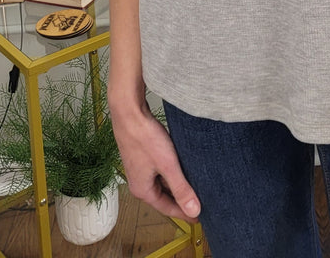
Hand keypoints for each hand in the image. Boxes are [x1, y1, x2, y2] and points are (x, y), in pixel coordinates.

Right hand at [113, 98, 200, 220]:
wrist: (129, 113)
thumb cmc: (144, 137)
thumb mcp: (168, 165)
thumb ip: (181, 188)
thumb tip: (193, 210)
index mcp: (143, 190)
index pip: (167, 208)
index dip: (184, 213)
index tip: (199, 216)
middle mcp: (139, 182)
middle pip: (164, 196)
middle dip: (181, 199)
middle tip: (200, 200)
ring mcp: (140, 168)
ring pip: (163, 182)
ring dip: (177, 184)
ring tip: (195, 184)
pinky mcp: (143, 156)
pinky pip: (160, 170)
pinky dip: (171, 172)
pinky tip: (182, 166)